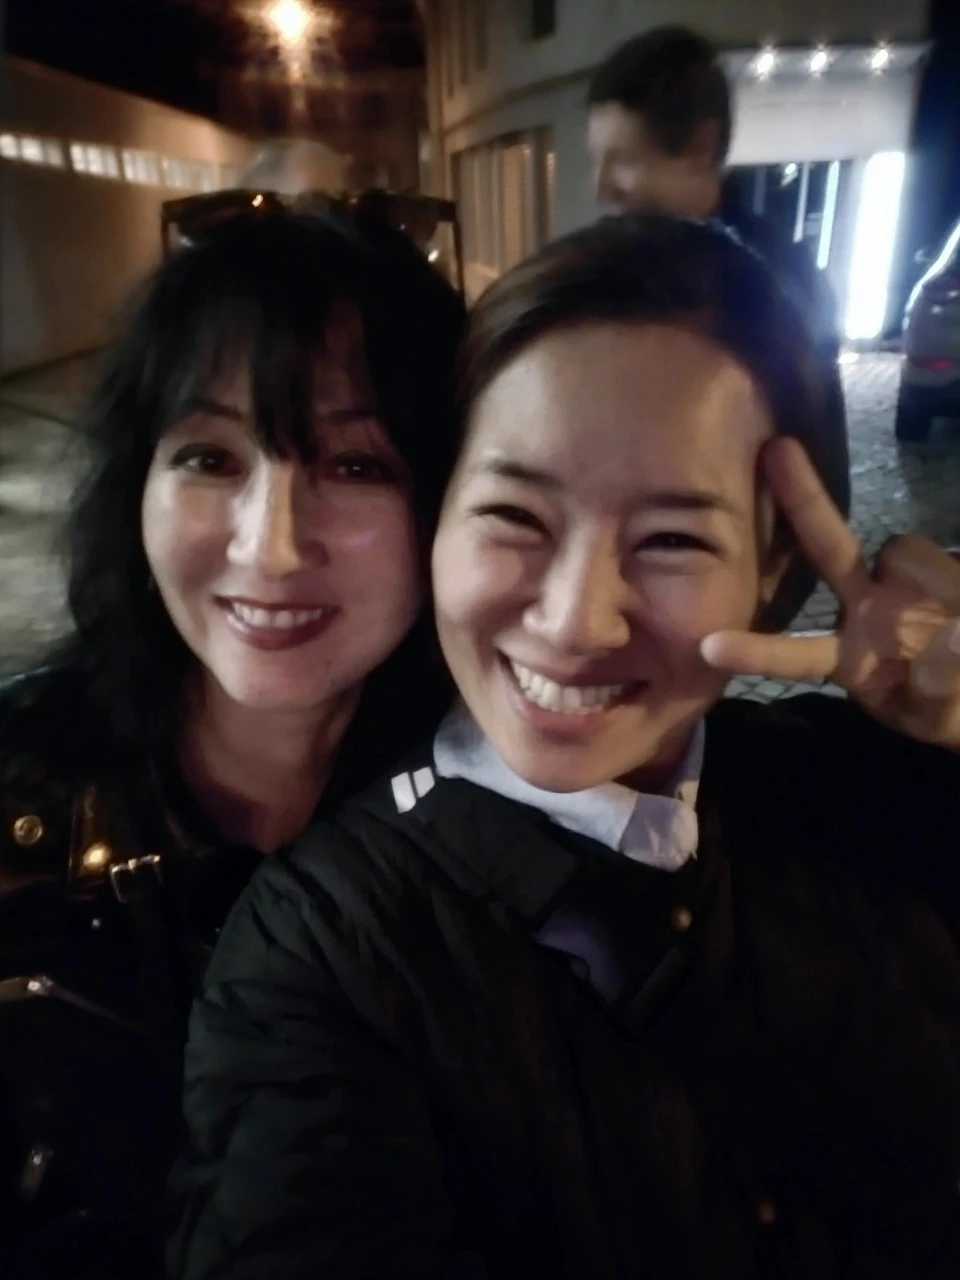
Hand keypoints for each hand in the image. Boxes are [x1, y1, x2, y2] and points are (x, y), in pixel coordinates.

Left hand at [701, 436, 959, 750]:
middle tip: (776, 448)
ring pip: (899, 550)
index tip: (709, 646)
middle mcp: (861, 610)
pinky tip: (955, 609)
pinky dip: (945, 576)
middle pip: (827, 547)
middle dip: (802, 498)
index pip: (795, 655)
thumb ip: (935, 687)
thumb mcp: (935, 714)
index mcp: (846, 659)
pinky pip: (932, 557)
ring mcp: (895, 585)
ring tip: (951, 625)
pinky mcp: (933, 568)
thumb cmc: (945, 708)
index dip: (757, 653)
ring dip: (924, 575)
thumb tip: (952, 637)